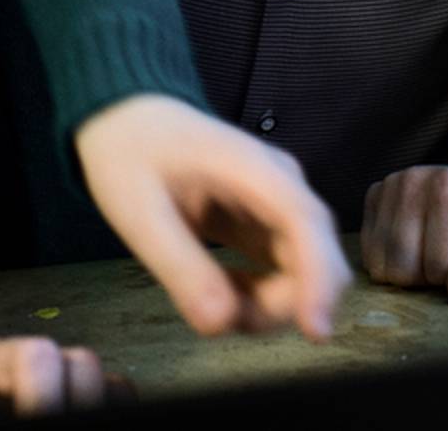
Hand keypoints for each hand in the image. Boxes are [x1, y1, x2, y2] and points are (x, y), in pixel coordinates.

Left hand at [74, 93, 346, 340]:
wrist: (129, 118)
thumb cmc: (129, 153)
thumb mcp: (138, 212)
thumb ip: (180, 266)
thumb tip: (220, 324)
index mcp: (251, 168)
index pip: (304, 222)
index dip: (318, 278)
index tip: (315, 331)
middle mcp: (282, 185)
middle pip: (315, 259)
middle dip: (278, 305)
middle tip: (212, 313)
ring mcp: (281, 205)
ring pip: (304, 274)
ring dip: (266, 305)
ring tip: (202, 293)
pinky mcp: (271, 224)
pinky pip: (285, 274)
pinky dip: (258, 297)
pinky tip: (217, 286)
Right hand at [359, 165, 447, 301]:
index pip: (439, 267)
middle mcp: (413, 180)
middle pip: (403, 268)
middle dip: (430, 278)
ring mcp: (391, 185)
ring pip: (380, 264)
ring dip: (409, 271)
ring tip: (435, 251)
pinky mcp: (376, 193)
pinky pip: (368, 252)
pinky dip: (390, 260)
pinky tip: (416, 245)